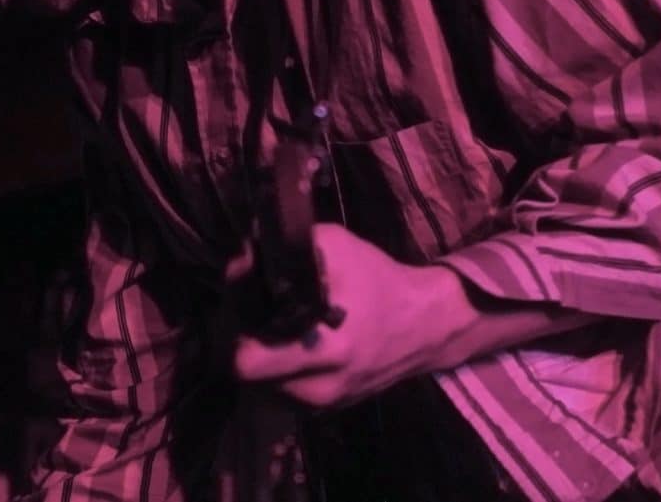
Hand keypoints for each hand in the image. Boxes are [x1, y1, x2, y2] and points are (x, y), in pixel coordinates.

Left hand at [232, 223, 470, 407]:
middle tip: (251, 307)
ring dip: (254, 355)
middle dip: (239, 337)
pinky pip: (277, 393)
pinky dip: (273, 369)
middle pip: (242, 374)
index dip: (236, 320)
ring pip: (256, 386)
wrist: (424, 326)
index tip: (245, 292)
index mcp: (325, 350)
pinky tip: (286, 343)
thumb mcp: (339, 247)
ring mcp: (319, 406)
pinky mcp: (321, 413)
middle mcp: (317, 388)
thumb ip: (286, 248)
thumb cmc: (379, 281)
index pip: (246, 360)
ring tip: (269, 323)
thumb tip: (244, 250)